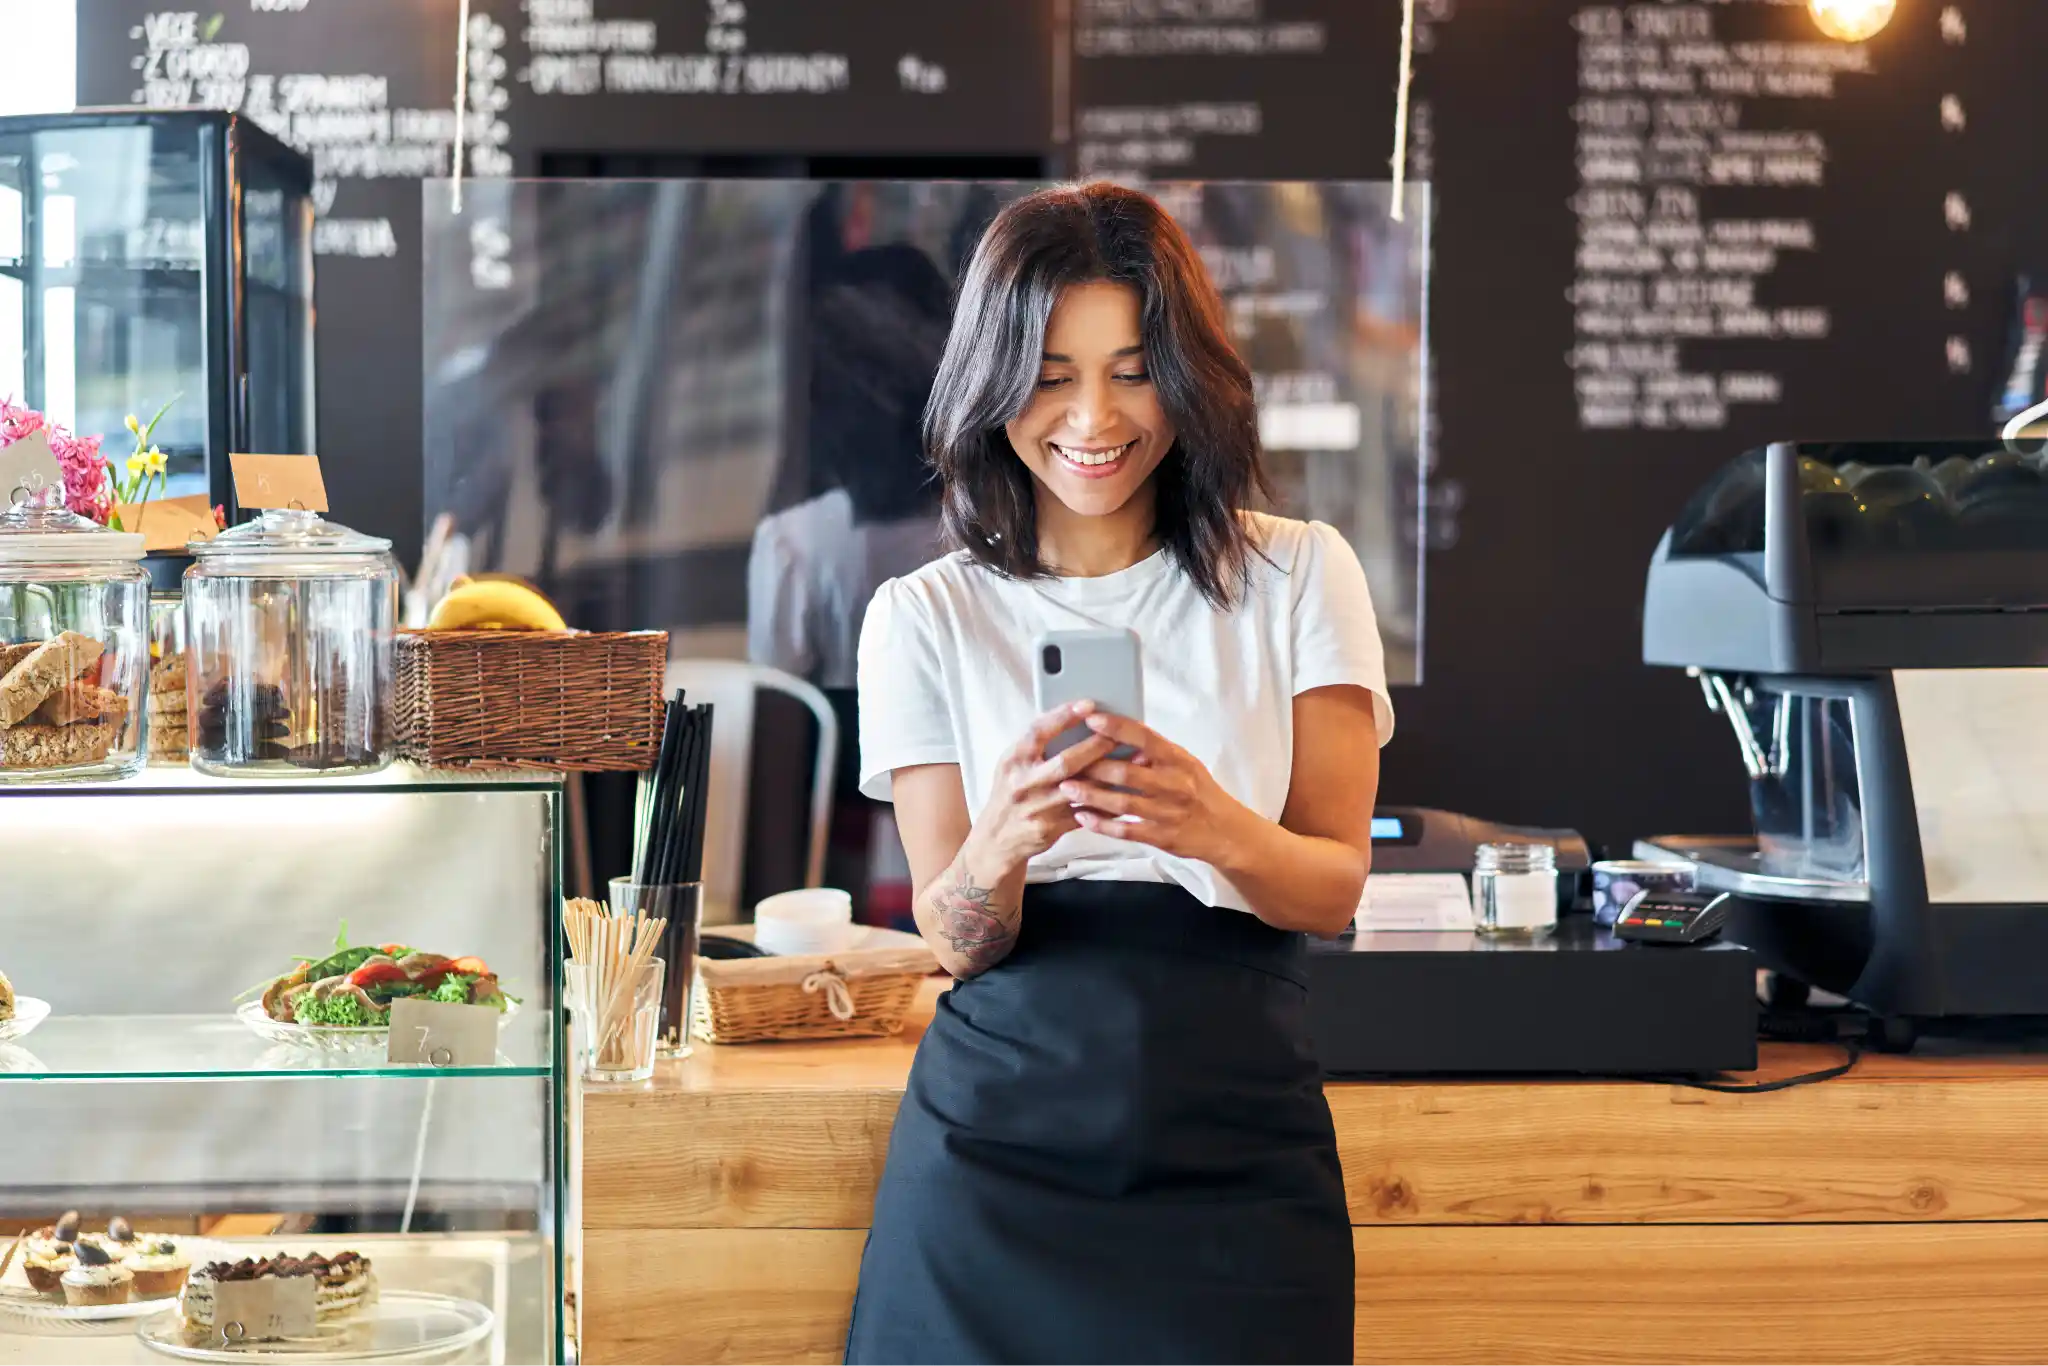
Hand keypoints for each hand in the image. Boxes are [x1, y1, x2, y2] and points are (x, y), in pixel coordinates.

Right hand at [967, 702, 1118, 873]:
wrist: (997, 839)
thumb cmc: (1011, 792)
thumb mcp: (1012, 763)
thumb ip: (1036, 744)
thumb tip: (1072, 716)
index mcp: (1013, 760)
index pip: (1038, 732)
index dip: (1063, 716)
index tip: (1088, 705)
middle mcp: (1023, 783)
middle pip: (1065, 762)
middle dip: (1096, 747)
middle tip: (1120, 735)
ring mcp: (1037, 808)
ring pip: (1080, 790)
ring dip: (1109, 776)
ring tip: (1134, 762)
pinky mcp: (1050, 829)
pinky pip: (1085, 814)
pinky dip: (1106, 803)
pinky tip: (1126, 792)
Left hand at [1058, 713, 1249, 864]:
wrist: (1227, 831)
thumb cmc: (1199, 791)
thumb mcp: (1185, 764)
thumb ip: (1156, 751)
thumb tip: (1120, 732)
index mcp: (1179, 760)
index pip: (1145, 738)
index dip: (1117, 727)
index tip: (1091, 719)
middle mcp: (1175, 785)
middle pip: (1126, 772)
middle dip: (1093, 766)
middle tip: (1065, 761)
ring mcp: (1168, 813)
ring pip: (1122, 802)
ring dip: (1091, 795)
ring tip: (1066, 788)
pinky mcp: (1162, 837)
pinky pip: (1126, 830)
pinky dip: (1102, 824)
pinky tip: (1082, 817)